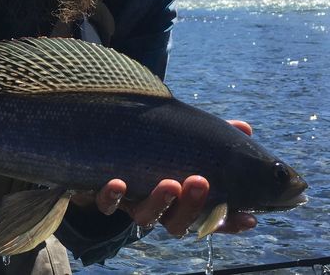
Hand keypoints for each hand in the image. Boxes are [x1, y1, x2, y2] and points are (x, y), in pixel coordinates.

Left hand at [84, 120, 256, 236]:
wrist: (102, 152)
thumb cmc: (153, 150)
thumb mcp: (184, 141)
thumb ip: (212, 138)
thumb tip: (243, 128)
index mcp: (181, 200)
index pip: (211, 218)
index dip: (230, 222)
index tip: (248, 219)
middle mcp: (159, 209)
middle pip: (178, 222)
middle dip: (192, 205)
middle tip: (200, 182)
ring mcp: (132, 204)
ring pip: (146, 217)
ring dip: (159, 203)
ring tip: (169, 184)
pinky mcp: (106, 198)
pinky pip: (107, 204)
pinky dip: (112, 195)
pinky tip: (118, 183)